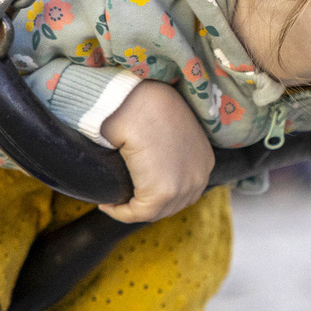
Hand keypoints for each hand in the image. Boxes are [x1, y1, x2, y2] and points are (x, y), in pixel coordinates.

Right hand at [98, 79, 213, 223]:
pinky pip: (139, 213)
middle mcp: (200, 174)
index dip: (158, 196)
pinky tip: (107, 203)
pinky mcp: (164, 191)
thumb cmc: (145, 105)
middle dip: (145, 206)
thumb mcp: (165, 130)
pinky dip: (120, 211)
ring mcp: (185, 184)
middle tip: (120, 200)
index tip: (133, 192)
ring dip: (131, 209)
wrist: (137, 98)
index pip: (184, 190)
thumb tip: (145, 167)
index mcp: (203, 159)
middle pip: (171, 205)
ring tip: (112, 201)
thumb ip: (164, 150)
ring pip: (155, 211)